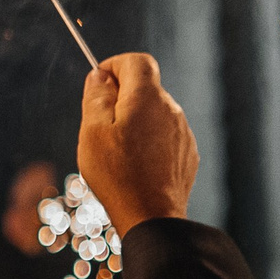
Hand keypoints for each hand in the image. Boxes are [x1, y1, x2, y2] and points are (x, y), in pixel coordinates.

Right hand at [75, 53, 197, 232]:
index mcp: (147, 98)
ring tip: (117, 152)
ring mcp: (183, 132)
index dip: (114, 66)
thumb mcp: (92, 131)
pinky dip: (149, 141)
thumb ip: (96, 97)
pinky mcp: (187, 154)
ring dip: (134, 122)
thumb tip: (99, 76)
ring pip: (154, 113)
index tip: (99, 84)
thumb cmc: (117, 174)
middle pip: (144, 88)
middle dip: (120, 98)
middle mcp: (171, 109)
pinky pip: (165, 135)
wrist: (151, 217)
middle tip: (100, 126)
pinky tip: (135, 165)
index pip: (137, 61)